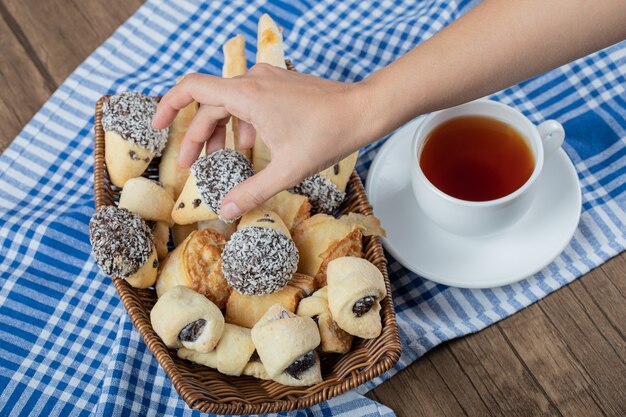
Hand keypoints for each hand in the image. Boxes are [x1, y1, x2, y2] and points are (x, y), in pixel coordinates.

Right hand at [152, 64, 371, 219]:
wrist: (363, 110)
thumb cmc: (328, 135)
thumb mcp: (287, 170)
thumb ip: (252, 191)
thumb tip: (225, 211)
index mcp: (246, 95)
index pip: (191, 88)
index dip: (168, 106)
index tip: (157, 126)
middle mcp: (253, 81)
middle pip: (210, 105)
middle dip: (199, 138)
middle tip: (193, 168)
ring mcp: (267, 80)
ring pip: (230, 104)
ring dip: (221, 132)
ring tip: (221, 161)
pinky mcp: (280, 85)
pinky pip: (249, 102)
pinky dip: (242, 124)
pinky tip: (251, 148)